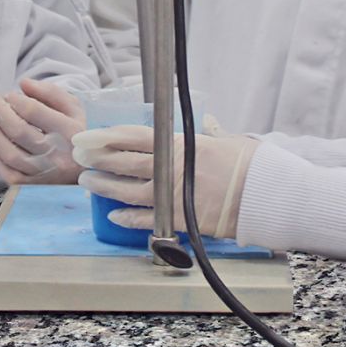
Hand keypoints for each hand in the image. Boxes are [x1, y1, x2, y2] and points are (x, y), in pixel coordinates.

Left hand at [0, 78, 85, 183]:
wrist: (87, 171)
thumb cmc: (76, 135)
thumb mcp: (73, 109)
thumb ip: (50, 92)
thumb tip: (23, 83)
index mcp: (70, 132)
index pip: (34, 112)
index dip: (16, 100)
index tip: (9, 94)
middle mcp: (58, 155)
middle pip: (18, 131)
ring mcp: (43, 174)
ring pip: (8, 152)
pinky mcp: (32, 187)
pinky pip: (6, 170)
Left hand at [73, 126, 257, 239]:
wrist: (265, 195)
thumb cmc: (250, 164)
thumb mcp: (228, 140)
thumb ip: (207, 136)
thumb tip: (206, 127)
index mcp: (181, 145)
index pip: (134, 137)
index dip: (106, 136)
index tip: (88, 135)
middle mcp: (171, 169)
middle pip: (123, 162)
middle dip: (97, 159)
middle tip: (80, 155)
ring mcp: (172, 196)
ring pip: (127, 191)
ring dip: (104, 187)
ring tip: (88, 182)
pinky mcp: (178, 219)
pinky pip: (145, 220)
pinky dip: (127, 218)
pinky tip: (113, 215)